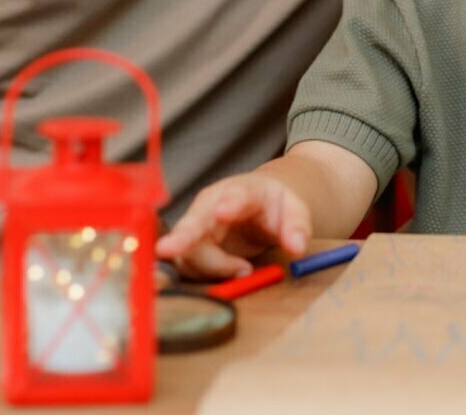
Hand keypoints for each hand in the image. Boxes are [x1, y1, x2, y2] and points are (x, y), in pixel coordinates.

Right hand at [155, 173, 311, 279]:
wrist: (259, 203)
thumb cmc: (274, 205)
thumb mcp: (295, 210)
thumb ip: (298, 227)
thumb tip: (297, 248)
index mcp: (244, 189)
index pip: (237, 194)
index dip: (230, 203)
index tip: (223, 212)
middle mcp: (213, 204)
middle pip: (195, 220)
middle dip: (182, 236)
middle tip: (167, 249)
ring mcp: (198, 223)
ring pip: (188, 251)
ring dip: (212, 267)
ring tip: (244, 268)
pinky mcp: (191, 244)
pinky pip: (188, 265)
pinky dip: (205, 274)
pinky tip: (229, 271)